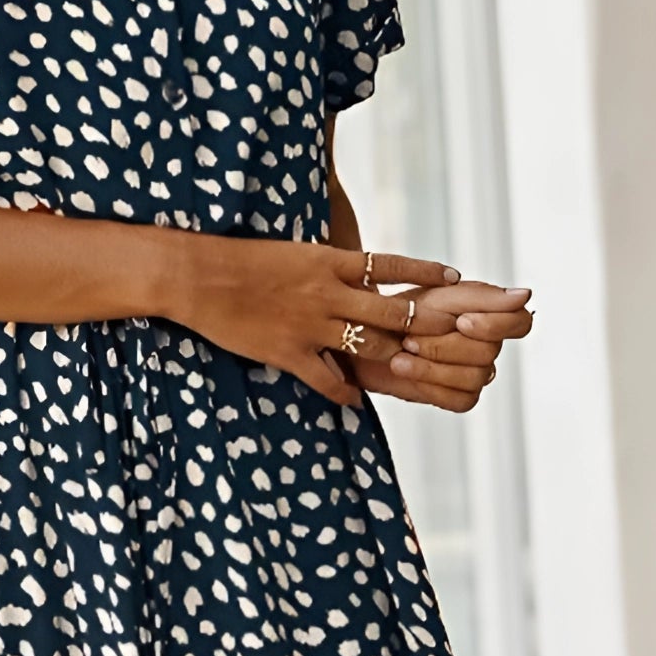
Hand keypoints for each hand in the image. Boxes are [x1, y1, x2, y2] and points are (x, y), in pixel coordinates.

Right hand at [187, 242, 466, 406]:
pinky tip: (357, 402)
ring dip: (392, 358)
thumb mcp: (295, 253)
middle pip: (392, 312)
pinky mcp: (289, 352)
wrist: (201, 276)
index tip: (454, 278)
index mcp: (329, 262)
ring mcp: (310, 326)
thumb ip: (329, 266)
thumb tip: (359, 273)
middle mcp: (328, 293)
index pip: (391, 265)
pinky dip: (346, 393)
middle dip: (427, 324)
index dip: (426, 272)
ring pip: (369, 347)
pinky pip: (328, 380)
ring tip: (411, 368)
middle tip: (452, 334)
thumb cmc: (243, 259)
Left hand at [354, 280, 533, 412]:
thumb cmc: (402, 311)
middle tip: (410, 338)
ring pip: (473, 378)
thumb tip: (525, 295)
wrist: (363, 337)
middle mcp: (489, 345)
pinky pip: (459, 399)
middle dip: (444, 346)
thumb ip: (482, 297)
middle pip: (488, 353)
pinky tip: (404, 370)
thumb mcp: (438, 296)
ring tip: (400, 354)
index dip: (495, 325)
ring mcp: (476, 374)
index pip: (520, 323)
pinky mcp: (459, 397)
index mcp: (491, 315)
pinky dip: (429, 386)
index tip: (461, 322)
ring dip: (431, 366)